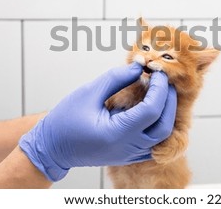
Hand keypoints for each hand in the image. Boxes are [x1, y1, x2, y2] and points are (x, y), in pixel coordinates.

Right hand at [19, 63, 176, 181]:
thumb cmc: (65, 120)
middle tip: (163, 79)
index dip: (160, 88)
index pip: (152, 111)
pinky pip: (154, 142)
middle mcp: (127, 148)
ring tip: (160, 91)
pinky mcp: (129, 155)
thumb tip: (140, 65)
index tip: (157, 70)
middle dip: (169, 100)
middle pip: (164, 127)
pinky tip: (153, 106)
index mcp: (117, 134)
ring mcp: (130, 155)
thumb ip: (117, 78)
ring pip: (163, 137)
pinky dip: (159, 124)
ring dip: (167, 112)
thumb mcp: (88, 92)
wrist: (51, 148)